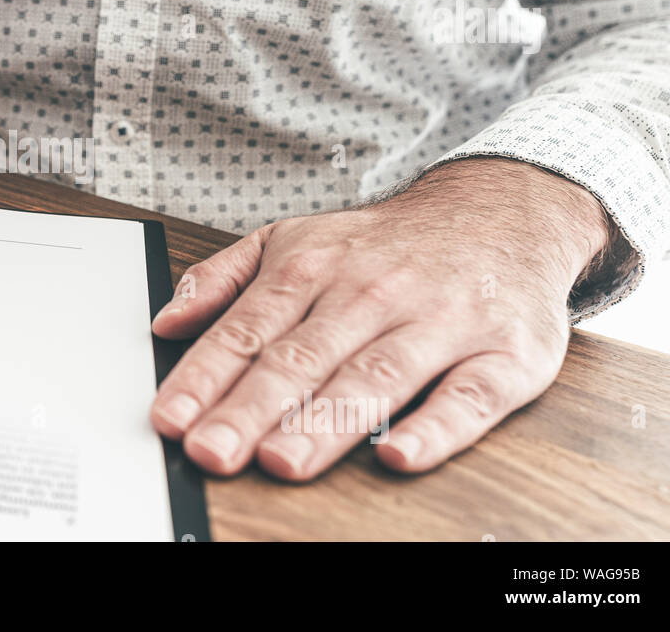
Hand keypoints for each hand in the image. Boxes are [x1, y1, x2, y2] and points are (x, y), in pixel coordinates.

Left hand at [149, 158, 614, 479]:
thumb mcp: (294, 236)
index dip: (204, 376)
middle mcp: (371, 294)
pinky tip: (400, 455)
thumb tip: (165, 321)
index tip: (170, 419)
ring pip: (374, 376)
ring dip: (326, 422)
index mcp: (313, 268)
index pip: (247, 330)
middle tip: (212, 451)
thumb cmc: (386, 243)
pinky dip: (438, 426)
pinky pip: (471, 395)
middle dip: (251, 408)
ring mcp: (439, 322)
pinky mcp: (504, 354)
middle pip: (302, 358)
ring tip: (282, 460)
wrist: (502, 209)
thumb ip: (224, 277)